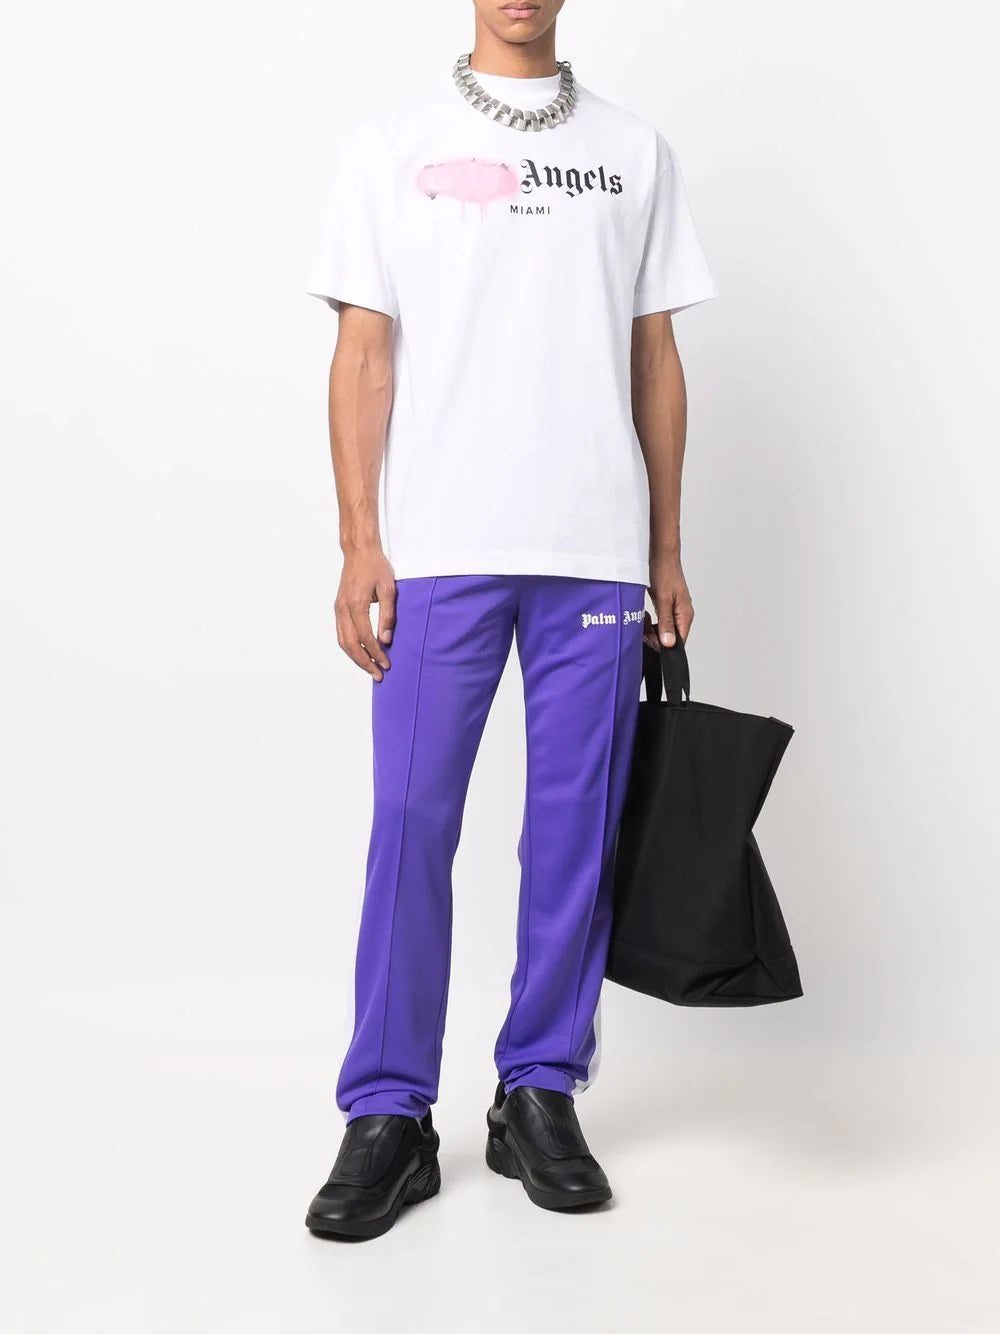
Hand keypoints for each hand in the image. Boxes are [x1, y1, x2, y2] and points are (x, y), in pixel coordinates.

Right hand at [334, 545, 396, 681]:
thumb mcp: (388, 589)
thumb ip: (387, 615)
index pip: (366, 637)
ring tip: (370, 668)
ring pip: (342, 641)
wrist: (359, 551)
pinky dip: (350, 647)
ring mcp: (338, 609)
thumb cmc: (376, 567)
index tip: (387, 663)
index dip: (376, 653)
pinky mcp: (338, 608)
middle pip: (350, 644)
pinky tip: (360, 653)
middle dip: (364, 662)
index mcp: (356, 604)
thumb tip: (386, 639)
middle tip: (378, 674)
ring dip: (356, 657)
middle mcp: (343, 609)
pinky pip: (341, 633)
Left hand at [646, 555, 693, 648]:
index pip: (679, 641)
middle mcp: (682, 614)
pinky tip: (644, 616)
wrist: (662, 555)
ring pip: (664, 630)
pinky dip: (651, 622)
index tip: (650, 638)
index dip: (663, 644)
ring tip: (643, 621)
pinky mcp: (667, 606)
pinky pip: (660, 621)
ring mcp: (675, 610)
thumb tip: (669, 643)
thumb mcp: (663, 599)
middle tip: (643, 628)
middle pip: (670, 637)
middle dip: (655, 636)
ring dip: (651, 629)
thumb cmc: (665, 572)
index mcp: (685, 614)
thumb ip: (666, 622)